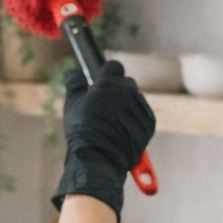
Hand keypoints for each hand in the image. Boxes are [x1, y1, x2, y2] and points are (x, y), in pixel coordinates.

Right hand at [50, 61, 155, 220]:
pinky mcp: (150, 122)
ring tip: (112, 122)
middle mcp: (128, 91)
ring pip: (135, 99)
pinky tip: (122, 129)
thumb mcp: (72, 103)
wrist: (100, 156)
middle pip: (126, 83)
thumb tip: (72, 71)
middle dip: (117, 91)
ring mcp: (141, 107)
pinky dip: (135, 119)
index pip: (114, 66)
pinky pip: (143, 114)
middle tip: (104, 106)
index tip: (101, 82)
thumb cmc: (83, 129)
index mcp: (109, 83)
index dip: (107, 73)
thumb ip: (74, 83)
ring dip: (126, 105)